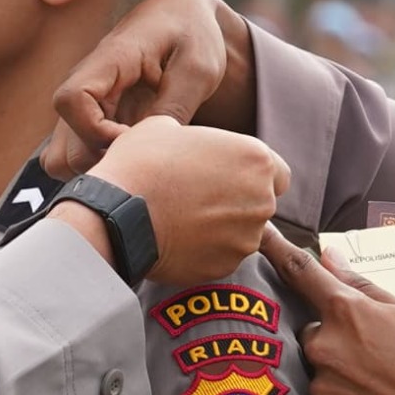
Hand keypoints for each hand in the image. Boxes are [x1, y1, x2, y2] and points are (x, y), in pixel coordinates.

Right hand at [43, 0, 253, 177]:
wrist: (181, 19)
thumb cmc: (192, 36)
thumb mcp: (198, 67)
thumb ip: (174, 105)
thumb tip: (150, 148)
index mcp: (109, 60)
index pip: (71, 100)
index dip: (96, 132)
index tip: (135, 140)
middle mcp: (84, 84)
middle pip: (63, 145)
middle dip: (104, 163)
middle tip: (147, 160)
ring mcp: (83, 106)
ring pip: (62, 159)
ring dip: (98, 171)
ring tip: (141, 163)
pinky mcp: (89, 122)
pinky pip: (74, 159)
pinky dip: (100, 169)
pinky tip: (134, 161)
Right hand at [57, 116, 289, 283]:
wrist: (117, 215)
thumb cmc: (141, 164)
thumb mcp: (166, 127)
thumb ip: (196, 136)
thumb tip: (187, 141)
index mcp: (256, 160)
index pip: (277, 173)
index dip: (252, 174)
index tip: (228, 176)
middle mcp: (261, 201)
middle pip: (261, 203)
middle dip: (237, 201)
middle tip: (200, 196)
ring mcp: (245, 238)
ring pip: (242, 233)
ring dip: (223, 227)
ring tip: (184, 218)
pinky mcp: (225, 266)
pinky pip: (222, 256)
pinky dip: (206, 250)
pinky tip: (178, 238)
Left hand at [262, 231, 394, 394]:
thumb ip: (362, 286)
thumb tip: (331, 256)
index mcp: (347, 312)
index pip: (299, 272)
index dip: (276, 248)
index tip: (260, 234)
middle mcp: (326, 347)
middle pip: (315, 333)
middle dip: (338, 338)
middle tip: (379, 353)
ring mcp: (324, 388)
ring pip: (321, 370)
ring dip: (343, 373)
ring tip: (386, 385)